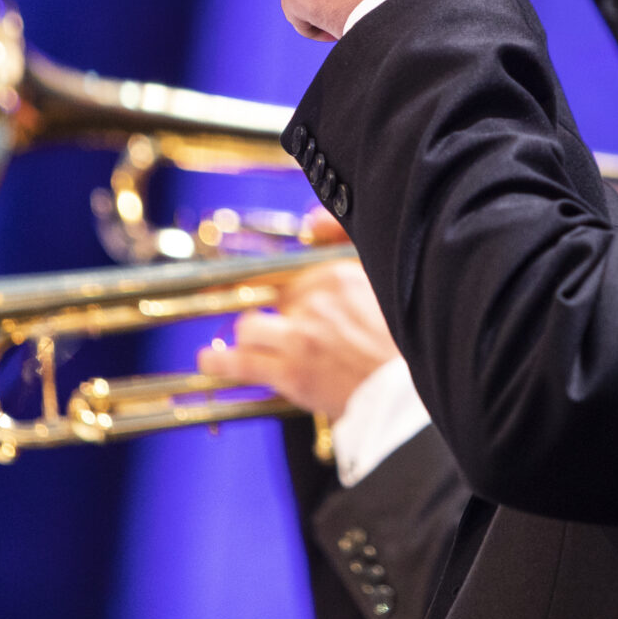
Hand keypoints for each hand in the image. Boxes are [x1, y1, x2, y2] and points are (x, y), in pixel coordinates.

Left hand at [194, 259, 398, 421]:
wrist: (409, 395)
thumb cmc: (403, 346)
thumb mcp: (382, 282)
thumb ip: (345, 239)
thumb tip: (312, 223)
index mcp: (340, 275)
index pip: (290, 272)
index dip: (278, 287)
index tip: (267, 293)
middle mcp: (316, 300)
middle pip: (271, 299)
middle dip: (272, 315)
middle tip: (274, 329)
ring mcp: (301, 336)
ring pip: (250, 326)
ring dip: (247, 336)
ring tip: (240, 344)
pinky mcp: (291, 372)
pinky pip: (241, 362)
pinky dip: (220, 361)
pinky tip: (208, 360)